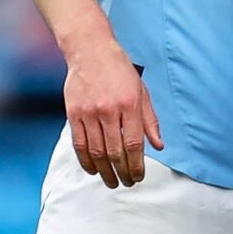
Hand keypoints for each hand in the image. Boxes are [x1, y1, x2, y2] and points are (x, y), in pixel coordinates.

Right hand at [64, 37, 162, 187]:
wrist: (89, 49)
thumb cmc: (119, 70)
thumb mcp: (141, 91)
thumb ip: (150, 120)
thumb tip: (158, 145)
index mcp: (129, 104)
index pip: (134, 144)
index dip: (136, 165)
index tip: (139, 177)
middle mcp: (109, 110)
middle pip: (115, 152)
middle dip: (122, 173)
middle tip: (127, 183)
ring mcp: (89, 112)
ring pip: (96, 151)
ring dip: (105, 171)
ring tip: (111, 182)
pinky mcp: (73, 113)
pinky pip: (79, 144)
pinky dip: (86, 161)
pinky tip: (93, 169)